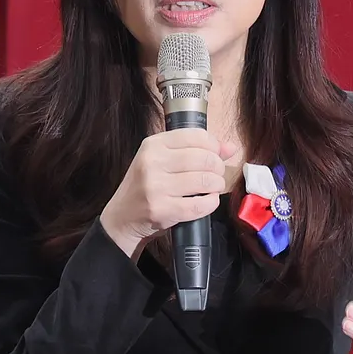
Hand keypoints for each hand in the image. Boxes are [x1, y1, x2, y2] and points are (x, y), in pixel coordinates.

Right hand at [100, 129, 237, 259]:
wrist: (122, 217)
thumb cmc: (146, 186)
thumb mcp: (163, 161)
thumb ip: (196, 150)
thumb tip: (230, 147)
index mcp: (153, 145)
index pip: (195, 136)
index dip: (214, 146)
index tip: (216, 156)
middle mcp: (152, 162)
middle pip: (204, 159)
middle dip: (217, 168)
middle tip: (216, 176)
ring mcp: (155, 187)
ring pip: (204, 181)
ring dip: (216, 186)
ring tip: (212, 188)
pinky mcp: (162, 209)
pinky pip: (200, 205)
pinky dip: (210, 203)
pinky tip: (207, 202)